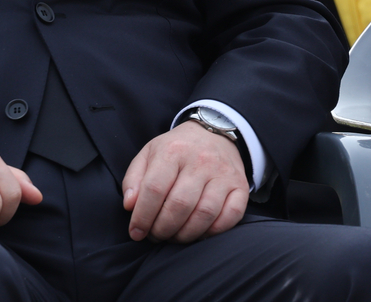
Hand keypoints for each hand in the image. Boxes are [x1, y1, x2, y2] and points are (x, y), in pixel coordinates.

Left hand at [122, 121, 246, 242]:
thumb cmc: (175, 150)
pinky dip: (213, 232)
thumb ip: (134, 179)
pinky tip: (199, 234)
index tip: (136, 232)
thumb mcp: (148, 154)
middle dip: (163, 228)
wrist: (213, 133)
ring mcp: (223, 174)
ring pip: (204, 213)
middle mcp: (200, 161)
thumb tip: (130, 206)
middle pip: (179, 204)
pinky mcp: (240, 187)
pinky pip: (231, 216)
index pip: (154, 189)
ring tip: (173, 237)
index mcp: (172, 151)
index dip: (143, 215)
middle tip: (155, 236)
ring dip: (186, 234)